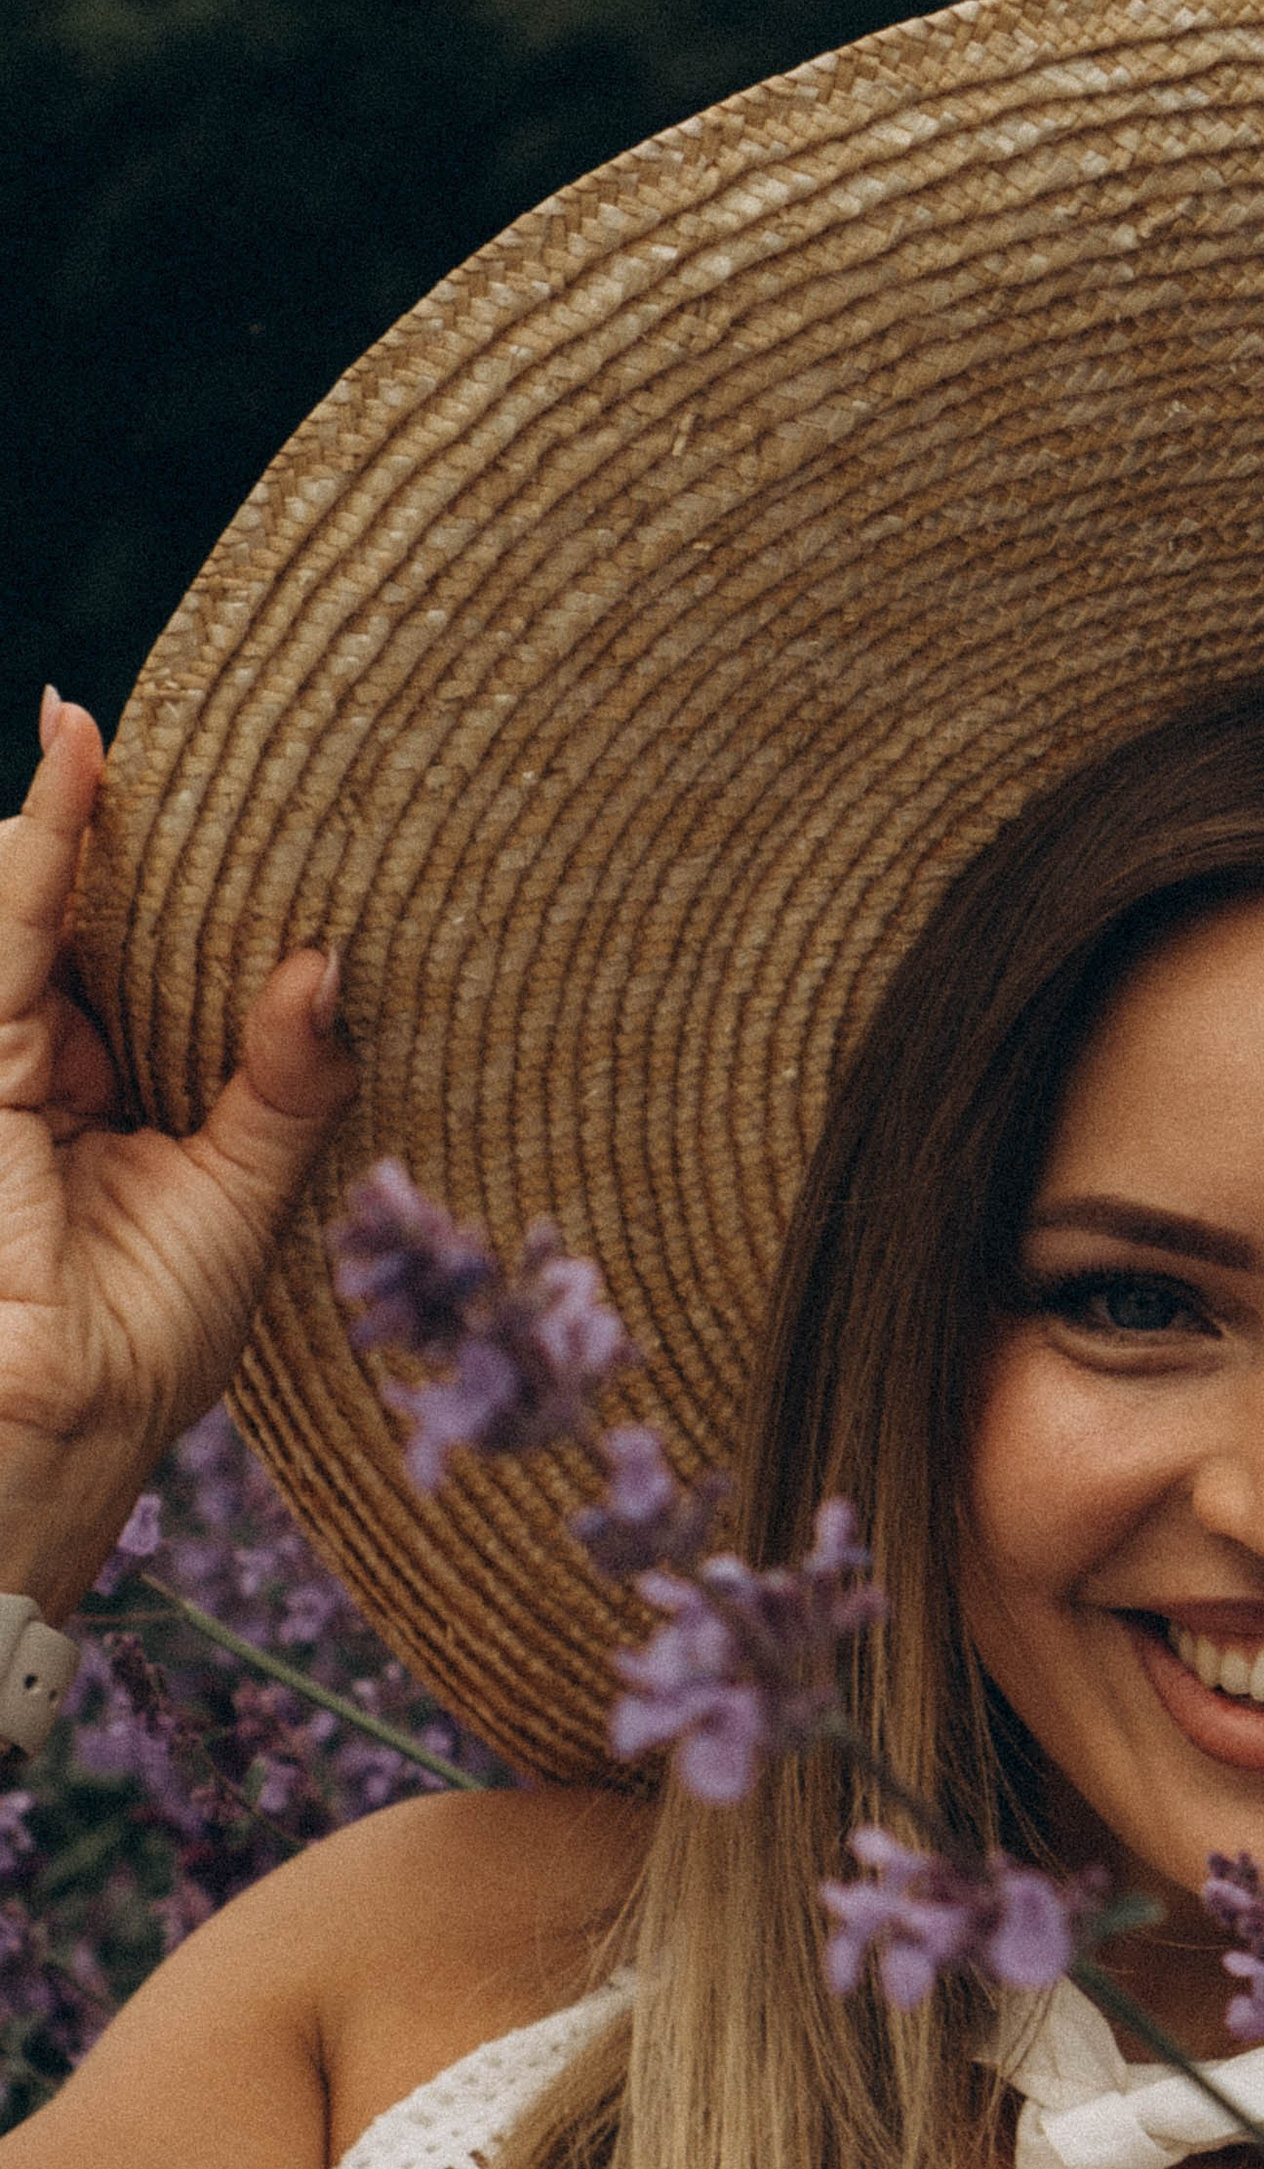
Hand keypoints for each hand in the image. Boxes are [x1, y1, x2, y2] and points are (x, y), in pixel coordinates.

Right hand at [0, 691, 356, 1617]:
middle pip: (78, 904)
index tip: (201, 757)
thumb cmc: (146, 1348)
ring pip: (24, 898)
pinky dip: (45, 847)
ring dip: (76, 815)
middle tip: (187, 726)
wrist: (52, 1441)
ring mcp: (2, 1055)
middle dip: (118, 820)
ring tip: (113, 733)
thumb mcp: (246, 1199)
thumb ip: (285, 1082)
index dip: (156, 856)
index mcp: (112, 1084)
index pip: (131, 941)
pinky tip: (75, 764)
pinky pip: (11, 934)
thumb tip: (327, 959)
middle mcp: (49, 1058)